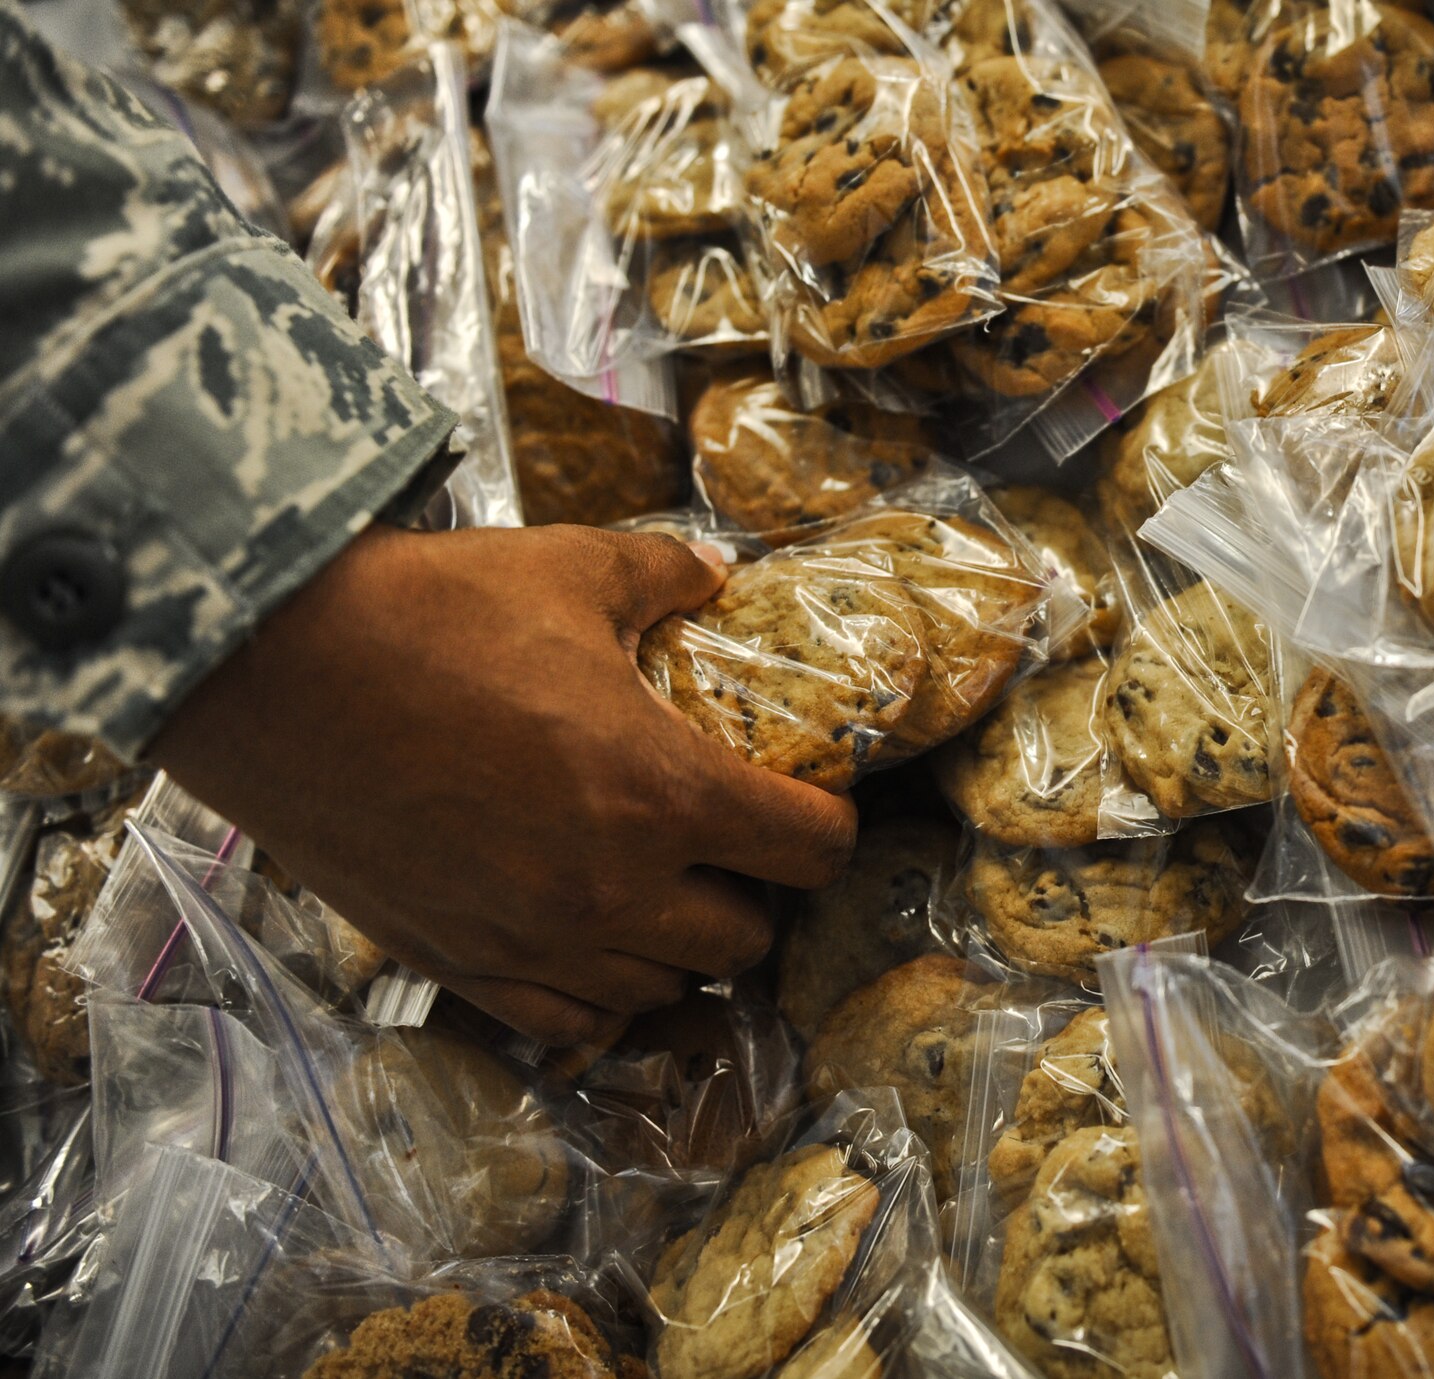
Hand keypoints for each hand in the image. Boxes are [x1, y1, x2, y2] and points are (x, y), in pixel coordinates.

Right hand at [150, 523, 856, 1044]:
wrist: (269, 670)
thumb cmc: (426, 613)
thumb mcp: (570, 568)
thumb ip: (666, 576)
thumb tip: (714, 575)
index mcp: (665, 793)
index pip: (812, 852)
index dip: (829, 826)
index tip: (813, 802)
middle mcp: (613, 888)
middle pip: (745, 940)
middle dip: (756, 893)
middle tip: (731, 846)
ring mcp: (534, 940)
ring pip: (660, 992)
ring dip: (678, 949)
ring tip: (661, 894)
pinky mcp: (459, 964)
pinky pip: (563, 1020)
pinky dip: (594, 994)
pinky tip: (586, 944)